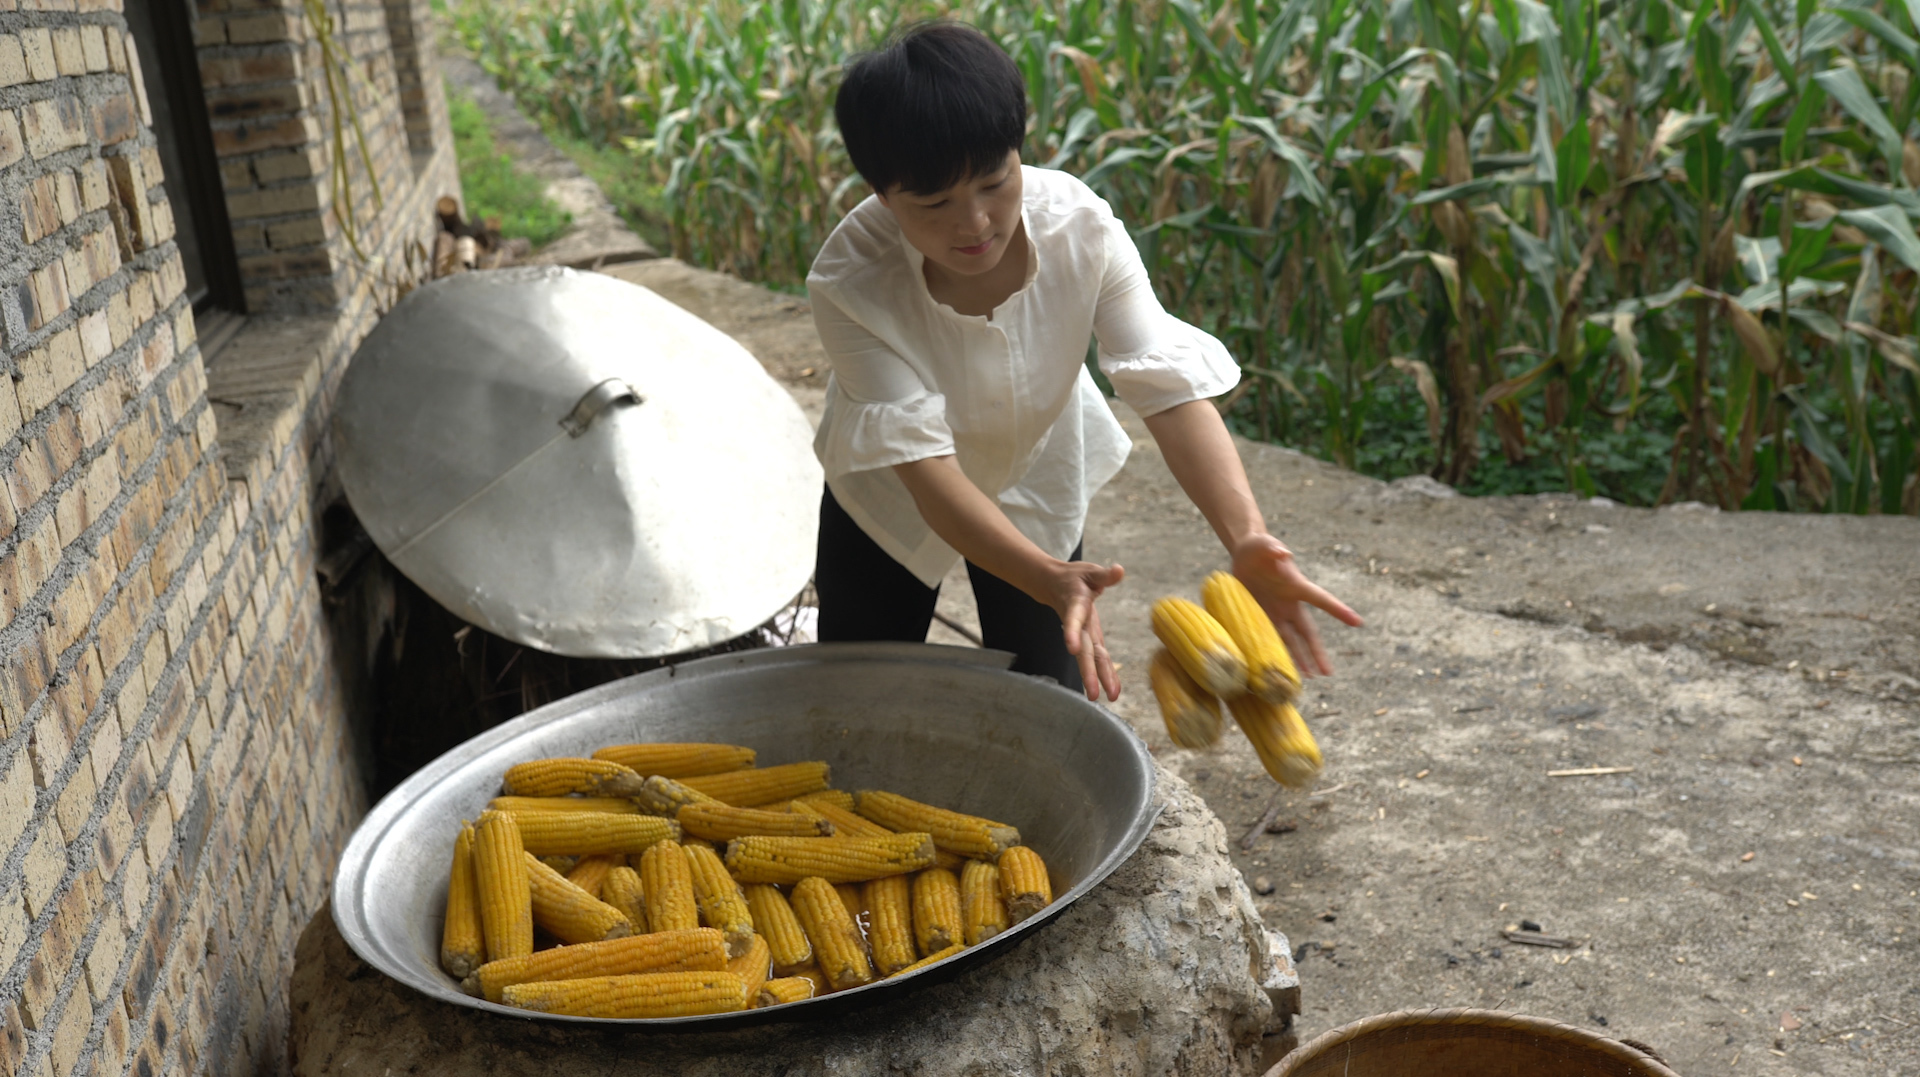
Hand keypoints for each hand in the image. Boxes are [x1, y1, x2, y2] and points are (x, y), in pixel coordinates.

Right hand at [1043, 560, 1125, 702]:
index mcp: (1076, 605)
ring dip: (1096, 678)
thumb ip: (1105, 575)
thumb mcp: (1090, 571)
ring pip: (1089, 658)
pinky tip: (1113, 691)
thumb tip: (1119, 570)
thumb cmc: (1075, 577)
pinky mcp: (1089, 638)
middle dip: (1088, 672)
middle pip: (1083, 649)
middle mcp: (1078, 624)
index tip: (1070, 648)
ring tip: (1104, 698)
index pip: (1073, 619)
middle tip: (1093, 694)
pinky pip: (1097, 658)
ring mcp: (1083, 634)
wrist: (1053, 584)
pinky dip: (1105, 673)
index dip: (1072, 632)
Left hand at [1230, 533, 1361, 676]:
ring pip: (1290, 641)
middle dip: (1317, 652)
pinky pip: (1269, 638)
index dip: (1338, 611)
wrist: (1244, 556)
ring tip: (1308, 678)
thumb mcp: (1264, 544)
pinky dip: (1274, 652)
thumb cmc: (1259, 547)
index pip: (1321, 599)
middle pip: (1307, 632)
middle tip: (1328, 673)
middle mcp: (1290, 604)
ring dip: (1298, 659)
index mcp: (1296, 586)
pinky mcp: (1260, 617)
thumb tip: (1283, 553)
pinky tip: (1278, 668)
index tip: (1357, 623)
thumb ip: (1273, 548)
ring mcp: (1276, 613)